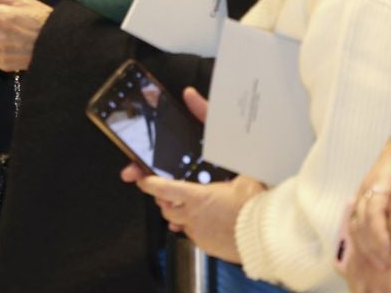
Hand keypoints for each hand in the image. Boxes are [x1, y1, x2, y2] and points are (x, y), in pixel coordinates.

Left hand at [129, 171, 263, 262]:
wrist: (268, 238)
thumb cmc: (255, 209)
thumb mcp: (244, 180)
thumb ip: (234, 171)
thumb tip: (238, 163)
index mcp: (196, 197)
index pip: (161, 188)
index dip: (148, 183)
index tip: (141, 180)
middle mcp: (192, 216)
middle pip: (165, 209)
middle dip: (165, 202)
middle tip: (170, 197)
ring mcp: (198, 233)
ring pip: (180, 224)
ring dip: (182, 217)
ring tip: (194, 211)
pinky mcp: (207, 247)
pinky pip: (195, 237)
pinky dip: (197, 230)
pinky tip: (209, 225)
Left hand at [339, 139, 390, 288]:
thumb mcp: (386, 199)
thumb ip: (383, 217)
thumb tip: (384, 237)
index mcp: (365, 199)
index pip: (356, 228)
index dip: (361, 248)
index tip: (367, 265)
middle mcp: (364, 194)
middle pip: (357, 228)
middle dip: (367, 252)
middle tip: (379, 269)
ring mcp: (370, 188)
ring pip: (364, 223)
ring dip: (374, 246)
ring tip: (385, 263)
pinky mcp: (379, 185)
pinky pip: (374, 213)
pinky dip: (378, 231)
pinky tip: (386, 246)